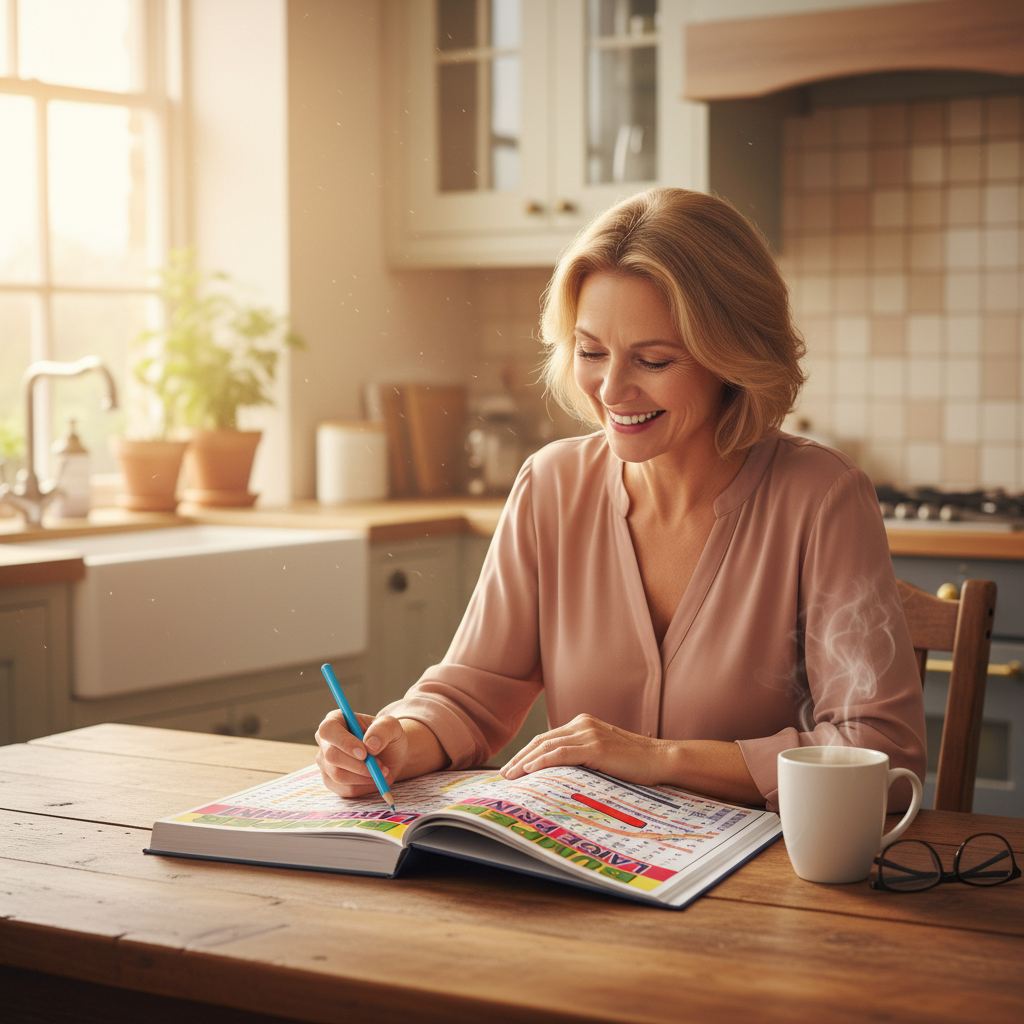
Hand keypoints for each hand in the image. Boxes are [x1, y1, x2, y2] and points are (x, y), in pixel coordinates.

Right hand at [315, 710, 409, 797]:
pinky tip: (376, 779)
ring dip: (365, 776)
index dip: (344, 742)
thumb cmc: (387, 737)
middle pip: (331, 755)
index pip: (328, 729)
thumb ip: (383, 729)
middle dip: (359, 764)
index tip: (364, 753)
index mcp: (336, 720)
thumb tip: (370, 745)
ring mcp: (326, 763)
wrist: (391, 756)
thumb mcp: (391, 726)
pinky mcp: (332, 782)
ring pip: (338, 775)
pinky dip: (365, 787)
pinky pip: (345, 789)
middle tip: (381, 766)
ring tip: (384, 771)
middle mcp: (325, 741)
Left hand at [500, 714, 670, 785]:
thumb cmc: (635, 763)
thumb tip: (560, 775)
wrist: (661, 759)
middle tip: (504, 774)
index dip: (527, 752)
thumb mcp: (604, 756)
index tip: (513, 767)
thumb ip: (583, 758)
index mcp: (583, 724)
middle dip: (520, 757)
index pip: (547, 738)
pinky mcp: (595, 747)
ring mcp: (589, 734)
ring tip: (511, 775)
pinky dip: (542, 761)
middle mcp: (583, 724)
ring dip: (525, 761)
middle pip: (541, 740)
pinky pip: (561, 753)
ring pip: (547, 746)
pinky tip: (529, 770)